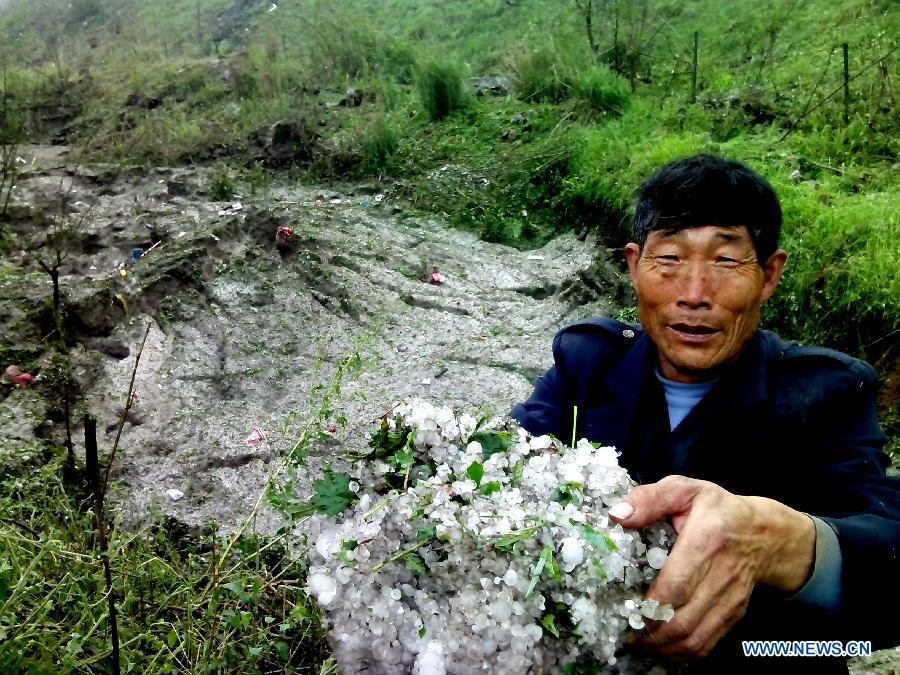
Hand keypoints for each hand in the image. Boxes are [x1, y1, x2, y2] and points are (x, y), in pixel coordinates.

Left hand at [608, 475, 815, 658]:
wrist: (764, 533)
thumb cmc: (717, 510)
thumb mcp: (685, 490)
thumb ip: (650, 499)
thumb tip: (617, 515)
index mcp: (705, 541)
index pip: (676, 585)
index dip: (649, 606)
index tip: (627, 611)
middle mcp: (721, 575)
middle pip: (683, 620)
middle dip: (651, 634)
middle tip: (626, 632)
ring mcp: (730, 599)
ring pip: (695, 639)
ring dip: (664, 648)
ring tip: (640, 642)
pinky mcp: (734, 614)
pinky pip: (708, 643)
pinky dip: (683, 652)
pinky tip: (663, 646)